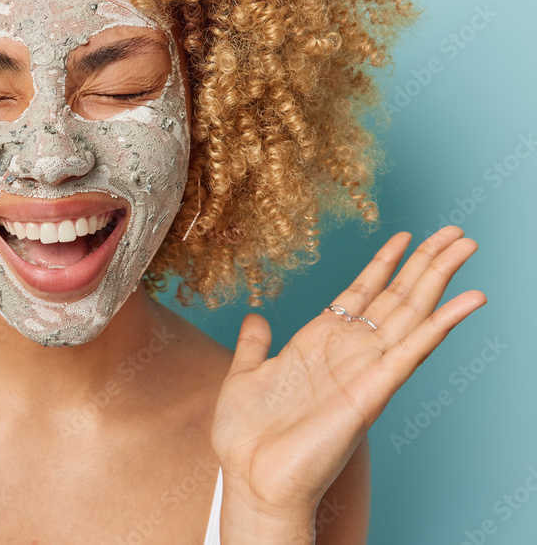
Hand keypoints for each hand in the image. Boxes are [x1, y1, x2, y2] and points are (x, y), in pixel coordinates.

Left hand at [211, 226, 485, 517]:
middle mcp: (348, 353)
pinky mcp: (372, 393)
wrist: (250, 480)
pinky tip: (467, 301)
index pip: (361, 294)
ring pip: (411, 314)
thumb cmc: (246, 437)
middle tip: (456, 231)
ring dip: (440, 279)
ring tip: (466, 246)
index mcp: (319, 344)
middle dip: (425, 262)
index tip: (406, 236)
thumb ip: (254, 345)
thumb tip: (255, 317)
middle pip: (396, 297)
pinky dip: (440, 325)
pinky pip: (412, 352)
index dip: (384, 264)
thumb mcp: (244, 375)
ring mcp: (364, 371)